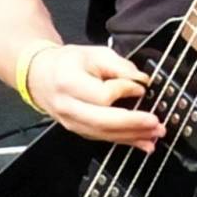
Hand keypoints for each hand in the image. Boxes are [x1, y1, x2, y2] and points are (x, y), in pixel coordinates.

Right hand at [27, 43, 165, 151]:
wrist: (40, 76)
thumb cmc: (67, 63)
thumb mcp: (94, 53)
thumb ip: (120, 66)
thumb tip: (142, 80)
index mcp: (68, 82)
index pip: (102, 95)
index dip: (125, 91)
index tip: (141, 86)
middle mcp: (68, 106)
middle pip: (103, 122)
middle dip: (133, 124)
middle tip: (155, 122)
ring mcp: (71, 122)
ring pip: (104, 134)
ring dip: (132, 136)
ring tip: (155, 133)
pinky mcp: (78, 130)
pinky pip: (103, 138)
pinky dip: (125, 141)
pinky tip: (143, 143)